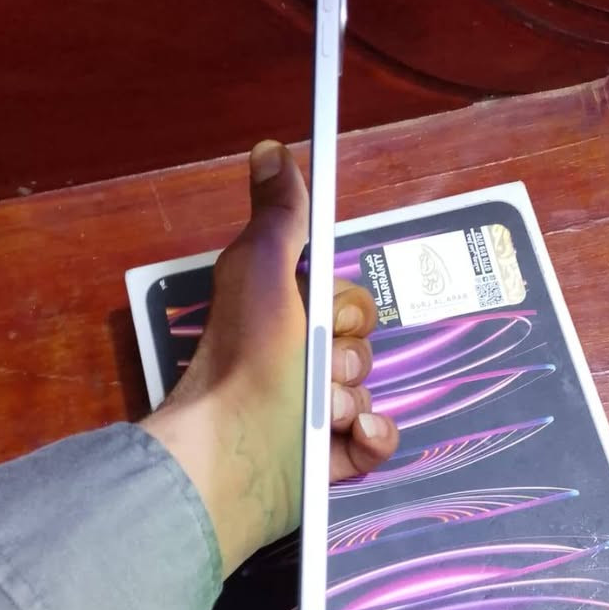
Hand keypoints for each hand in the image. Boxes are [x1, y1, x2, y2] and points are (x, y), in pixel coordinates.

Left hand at [143, 140, 398, 575]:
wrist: (231, 454)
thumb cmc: (244, 361)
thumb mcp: (262, 270)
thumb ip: (279, 215)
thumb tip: (271, 151)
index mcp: (282, 320)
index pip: (347, 302)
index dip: (346, 309)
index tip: (328, 318)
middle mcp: (295, 365)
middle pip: (363, 347)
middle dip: (347, 358)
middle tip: (316, 368)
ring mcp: (312, 414)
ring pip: (369, 393)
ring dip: (349, 401)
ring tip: (315, 412)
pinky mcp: (327, 458)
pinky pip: (377, 441)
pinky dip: (371, 439)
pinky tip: (349, 437)